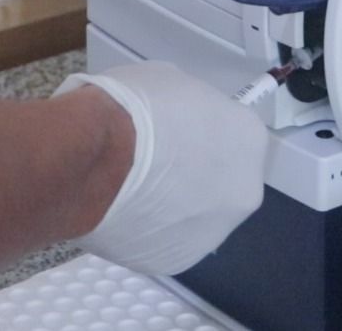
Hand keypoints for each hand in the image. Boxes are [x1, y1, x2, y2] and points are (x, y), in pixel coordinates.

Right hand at [55, 61, 267, 274]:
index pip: (234, 134)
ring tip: (131, 188)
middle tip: (156, 161)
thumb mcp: (170, 81)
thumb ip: (190, 107)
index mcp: (248, 140)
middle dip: (194, 172)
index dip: (202, 131)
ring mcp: (212, 232)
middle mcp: (243, 191)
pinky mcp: (175, 260)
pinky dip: (149, 229)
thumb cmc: (131, 109)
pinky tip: (122, 210)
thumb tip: (180, 120)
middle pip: (222, 180)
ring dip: (174, 205)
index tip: (177, 130)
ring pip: (195, 215)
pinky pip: (165, 239)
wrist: (93, 160)